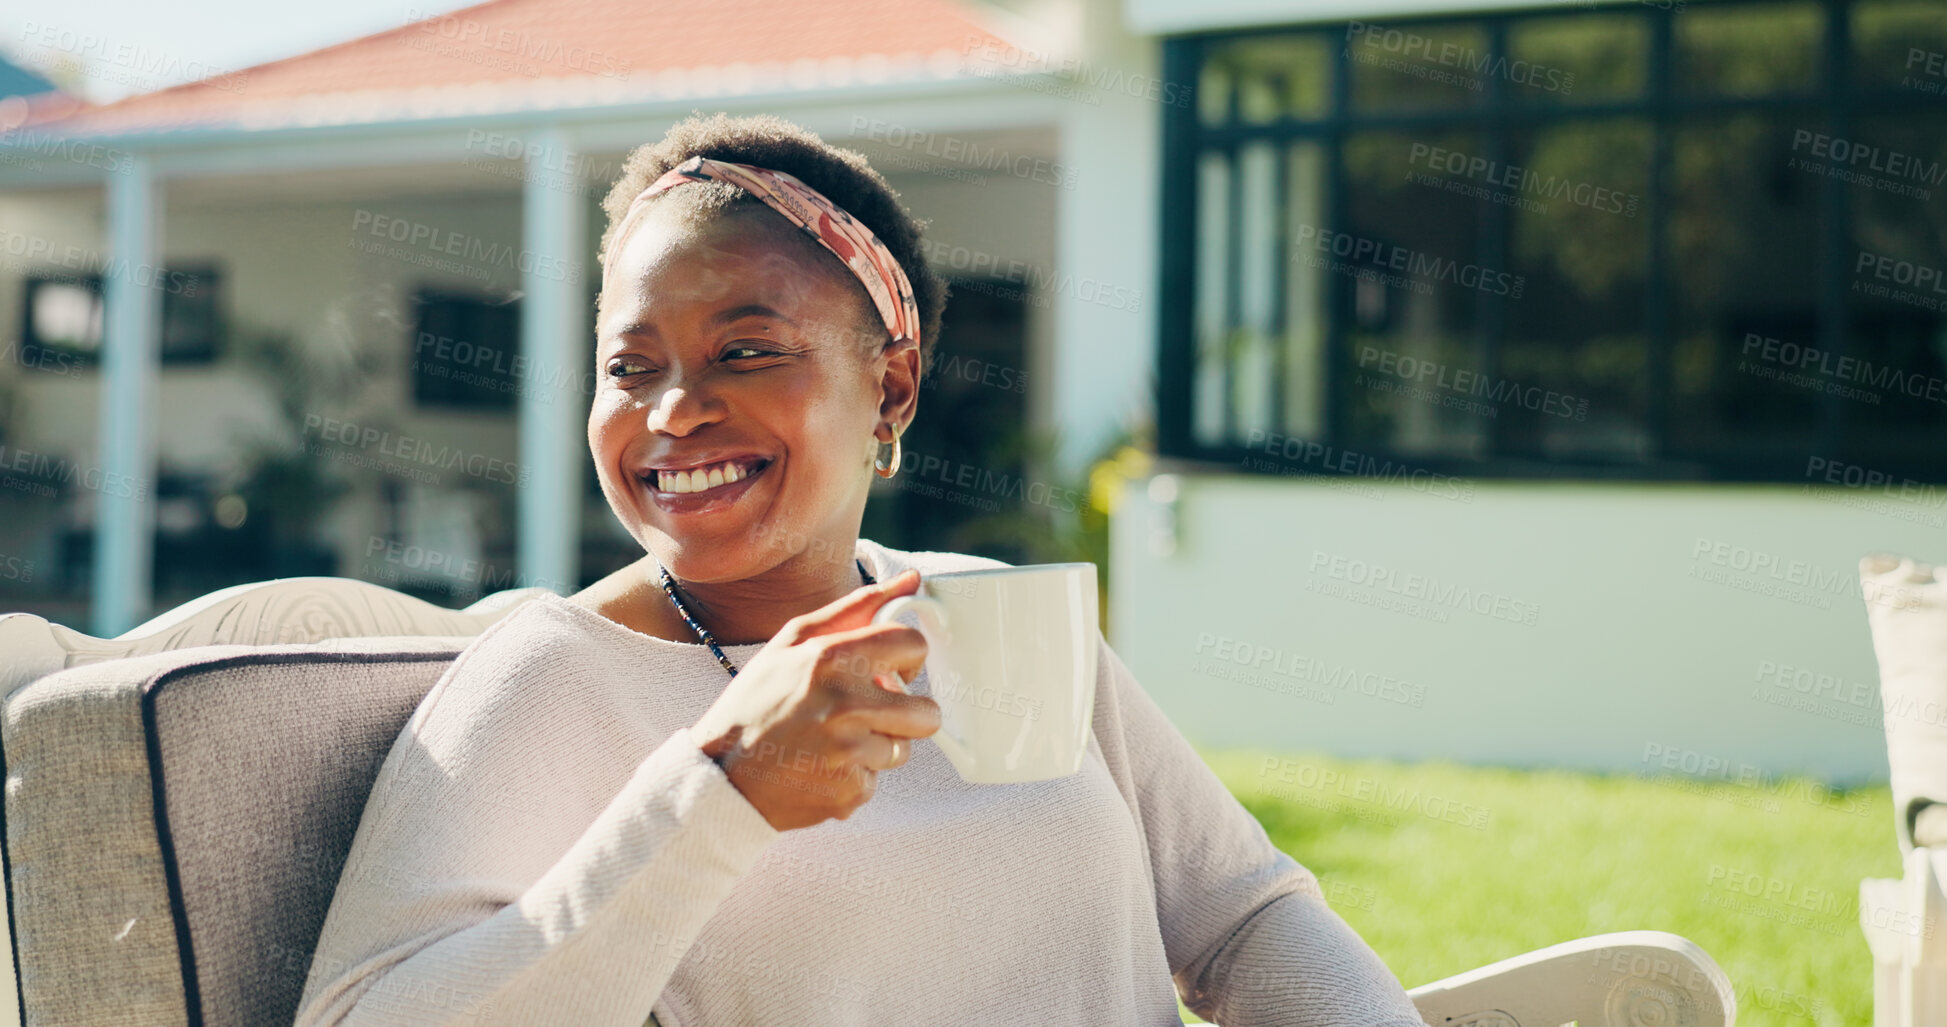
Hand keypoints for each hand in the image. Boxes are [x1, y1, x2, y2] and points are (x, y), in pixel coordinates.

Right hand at [689, 568, 939, 830]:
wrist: (719, 777)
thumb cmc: (756, 703)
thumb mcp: (792, 643)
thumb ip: (856, 608)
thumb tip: (913, 581)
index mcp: (831, 658)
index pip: (913, 645)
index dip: (907, 659)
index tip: (889, 669)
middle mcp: (846, 704)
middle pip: (927, 712)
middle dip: (905, 714)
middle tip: (867, 712)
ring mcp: (850, 753)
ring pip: (901, 749)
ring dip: (876, 747)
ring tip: (831, 742)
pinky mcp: (849, 792)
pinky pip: (876, 781)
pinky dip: (853, 777)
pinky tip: (819, 769)